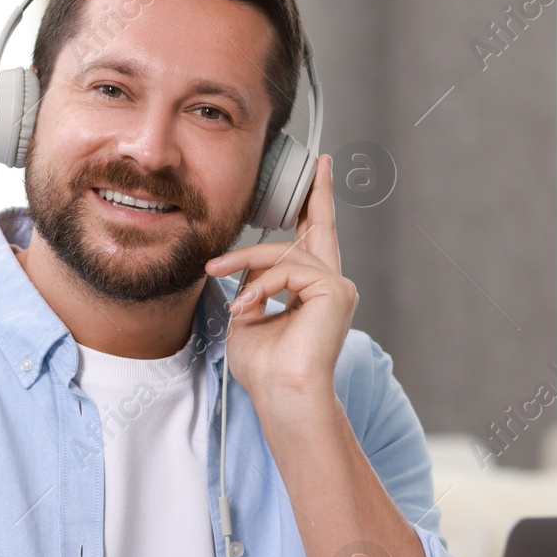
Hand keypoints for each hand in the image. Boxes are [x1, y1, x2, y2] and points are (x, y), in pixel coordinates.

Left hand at [204, 155, 356, 409]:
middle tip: (319, 162)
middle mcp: (329, 285)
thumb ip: (249, 286)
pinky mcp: (334, 290)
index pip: (310, 243)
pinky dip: (259, 284)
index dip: (313, 208)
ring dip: (244, 263)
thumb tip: (242, 265)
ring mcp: (336, 286)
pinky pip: (287, 268)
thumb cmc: (264, 368)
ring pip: (284, 252)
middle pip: (321, 227)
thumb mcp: (247, 317)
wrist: (282, 394)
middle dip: (318, 193)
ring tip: (220, 280)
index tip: (317, 176)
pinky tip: (245, 306)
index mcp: (310, 292)